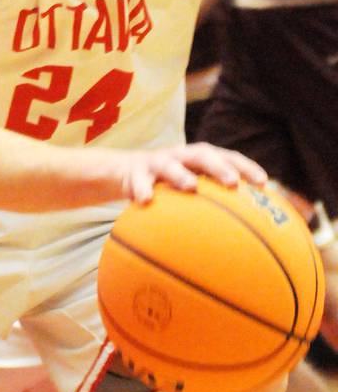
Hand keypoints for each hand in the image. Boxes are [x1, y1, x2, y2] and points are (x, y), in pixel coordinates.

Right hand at [120, 142, 266, 204]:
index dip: (245, 167)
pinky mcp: (135, 172)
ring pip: (169, 164)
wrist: (126, 171)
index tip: (264, 183)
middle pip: (202, 154)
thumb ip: (214, 202)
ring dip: (180, 173)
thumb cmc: (169, 185)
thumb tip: (249, 236)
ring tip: (189, 186)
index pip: (227, 157)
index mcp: (199, 158)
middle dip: (218, 167)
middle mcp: (180, 156)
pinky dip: (142, 188)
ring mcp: (157, 162)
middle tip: (232, 183)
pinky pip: (138, 180)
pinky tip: (145, 200)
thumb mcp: (191, 189)